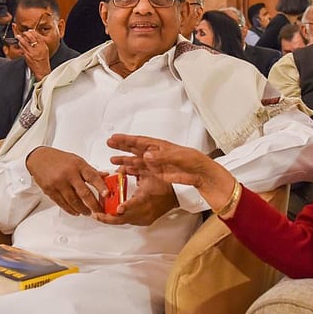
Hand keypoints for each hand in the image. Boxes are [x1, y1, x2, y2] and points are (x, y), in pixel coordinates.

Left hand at [16, 31, 51, 79]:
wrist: (42, 70)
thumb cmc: (44, 62)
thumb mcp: (45, 51)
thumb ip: (41, 45)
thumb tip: (36, 39)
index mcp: (43, 46)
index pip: (38, 36)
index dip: (33, 32)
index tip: (30, 30)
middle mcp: (38, 48)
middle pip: (31, 37)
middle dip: (27, 33)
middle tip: (24, 32)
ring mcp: (32, 52)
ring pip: (25, 42)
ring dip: (21, 38)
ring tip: (19, 36)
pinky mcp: (27, 55)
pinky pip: (22, 48)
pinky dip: (20, 44)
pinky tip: (19, 43)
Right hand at [25, 147, 105, 215]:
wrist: (39, 158)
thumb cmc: (59, 159)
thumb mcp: (77, 160)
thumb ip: (91, 170)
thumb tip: (105, 176)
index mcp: (78, 165)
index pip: (92, 177)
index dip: (101, 186)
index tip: (107, 195)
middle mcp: (68, 174)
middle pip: (84, 193)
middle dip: (93, 205)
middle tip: (99, 211)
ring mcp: (58, 183)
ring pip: (73, 201)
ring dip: (82, 209)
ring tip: (87, 212)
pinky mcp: (50, 190)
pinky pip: (62, 203)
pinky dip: (70, 210)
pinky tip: (76, 211)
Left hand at [94, 172, 177, 225]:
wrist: (177, 196)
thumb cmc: (164, 184)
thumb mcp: (148, 173)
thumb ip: (131, 169)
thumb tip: (118, 169)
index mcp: (147, 198)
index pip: (135, 204)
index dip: (125, 207)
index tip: (117, 209)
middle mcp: (146, 211)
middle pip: (125, 218)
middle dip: (108, 218)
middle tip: (96, 214)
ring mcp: (145, 218)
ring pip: (125, 221)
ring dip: (112, 219)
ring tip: (99, 215)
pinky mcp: (145, 221)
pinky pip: (129, 221)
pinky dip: (120, 218)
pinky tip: (111, 215)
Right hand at [107, 133, 235, 212]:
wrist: (203, 175)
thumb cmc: (194, 161)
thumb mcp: (179, 156)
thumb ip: (161, 157)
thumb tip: (146, 155)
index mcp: (160, 146)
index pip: (140, 141)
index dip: (126, 140)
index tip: (115, 138)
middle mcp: (156, 154)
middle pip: (135, 149)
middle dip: (122, 146)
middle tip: (109, 143)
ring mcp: (156, 164)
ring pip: (137, 161)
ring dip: (125, 160)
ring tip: (112, 160)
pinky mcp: (158, 174)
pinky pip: (142, 172)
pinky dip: (132, 171)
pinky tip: (124, 171)